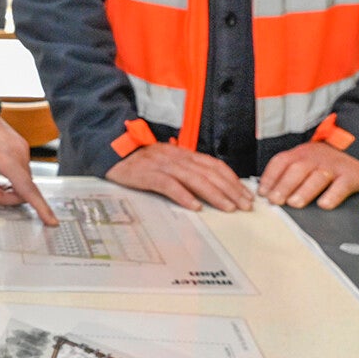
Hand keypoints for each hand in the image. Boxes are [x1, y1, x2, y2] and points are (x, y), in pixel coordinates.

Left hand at [0, 104, 58, 225]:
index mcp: (5, 159)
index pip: (27, 189)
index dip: (41, 207)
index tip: (52, 222)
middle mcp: (19, 154)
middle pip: (24, 190)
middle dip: (6, 197)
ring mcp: (22, 150)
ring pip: (24, 181)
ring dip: (8, 188)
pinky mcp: (21, 148)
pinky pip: (23, 171)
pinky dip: (12, 179)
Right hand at [106, 143, 253, 211]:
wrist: (112, 150)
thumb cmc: (140, 160)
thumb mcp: (167, 161)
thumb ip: (186, 171)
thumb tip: (209, 187)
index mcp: (183, 154)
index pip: (214, 165)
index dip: (232, 180)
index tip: (246, 194)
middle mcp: (177, 157)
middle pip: (209, 173)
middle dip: (230, 190)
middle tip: (245, 205)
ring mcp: (162, 165)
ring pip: (194, 179)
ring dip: (214, 194)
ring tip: (228, 207)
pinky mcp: (147, 174)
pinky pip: (168, 185)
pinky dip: (183, 196)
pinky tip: (194, 206)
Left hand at [259, 141, 358, 208]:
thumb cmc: (324, 162)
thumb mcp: (304, 160)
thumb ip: (287, 173)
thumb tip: (265, 192)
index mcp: (301, 154)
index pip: (281, 162)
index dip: (270, 177)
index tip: (263, 193)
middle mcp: (316, 158)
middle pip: (297, 169)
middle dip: (284, 185)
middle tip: (275, 201)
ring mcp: (334, 167)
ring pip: (317, 177)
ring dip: (304, 191)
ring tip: (294, 204)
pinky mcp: (351, 176)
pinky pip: (342, 185)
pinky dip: (333, 195)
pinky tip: (324, 205)